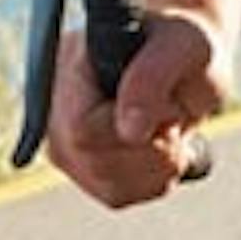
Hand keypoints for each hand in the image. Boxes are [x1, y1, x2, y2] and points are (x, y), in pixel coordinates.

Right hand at [46, 9, 228, 208]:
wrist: (187, 60)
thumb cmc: (186, 44)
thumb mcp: (186, 45)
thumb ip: (152, 79)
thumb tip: (130, 132)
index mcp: (68, 63)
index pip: (81, 127)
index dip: (130, 133)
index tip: (171, 113)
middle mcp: (53, 105)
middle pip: (93, 163)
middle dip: (152, 147)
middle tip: (175, 115)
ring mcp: (63, 140)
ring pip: (110, 187)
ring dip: (159, 164)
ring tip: (169, 127)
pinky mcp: (82, 168)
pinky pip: (119, 195)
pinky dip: (155, 178)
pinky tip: (162, 148)